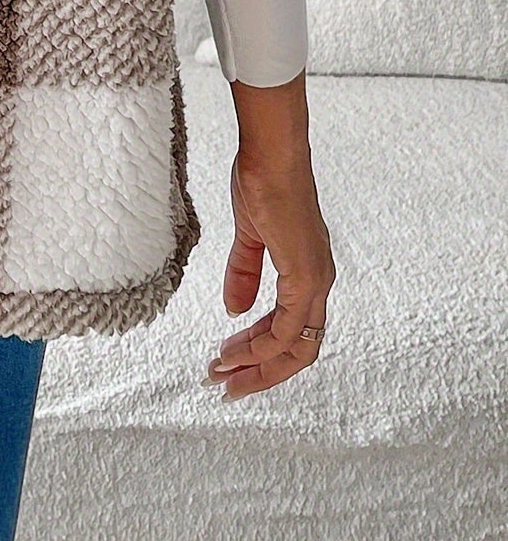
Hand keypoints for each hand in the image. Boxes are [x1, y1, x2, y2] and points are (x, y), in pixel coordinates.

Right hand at [204, 144, 334, 401]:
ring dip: (257, 365)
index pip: (292, 331)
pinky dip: (262, 345)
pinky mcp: (305, 275)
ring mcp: (315, 280)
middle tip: (226, 385)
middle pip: (298, 350)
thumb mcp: (250, 235)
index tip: (229, 364)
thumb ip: (245, 272)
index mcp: (308, 273)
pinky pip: (287, 327)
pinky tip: (236, 350)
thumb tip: (236, 311)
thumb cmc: (263, 182)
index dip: (262, 354)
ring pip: (296, 346)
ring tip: (221, 372)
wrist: (271, 155)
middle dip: (261, 373)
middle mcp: (319, 282)